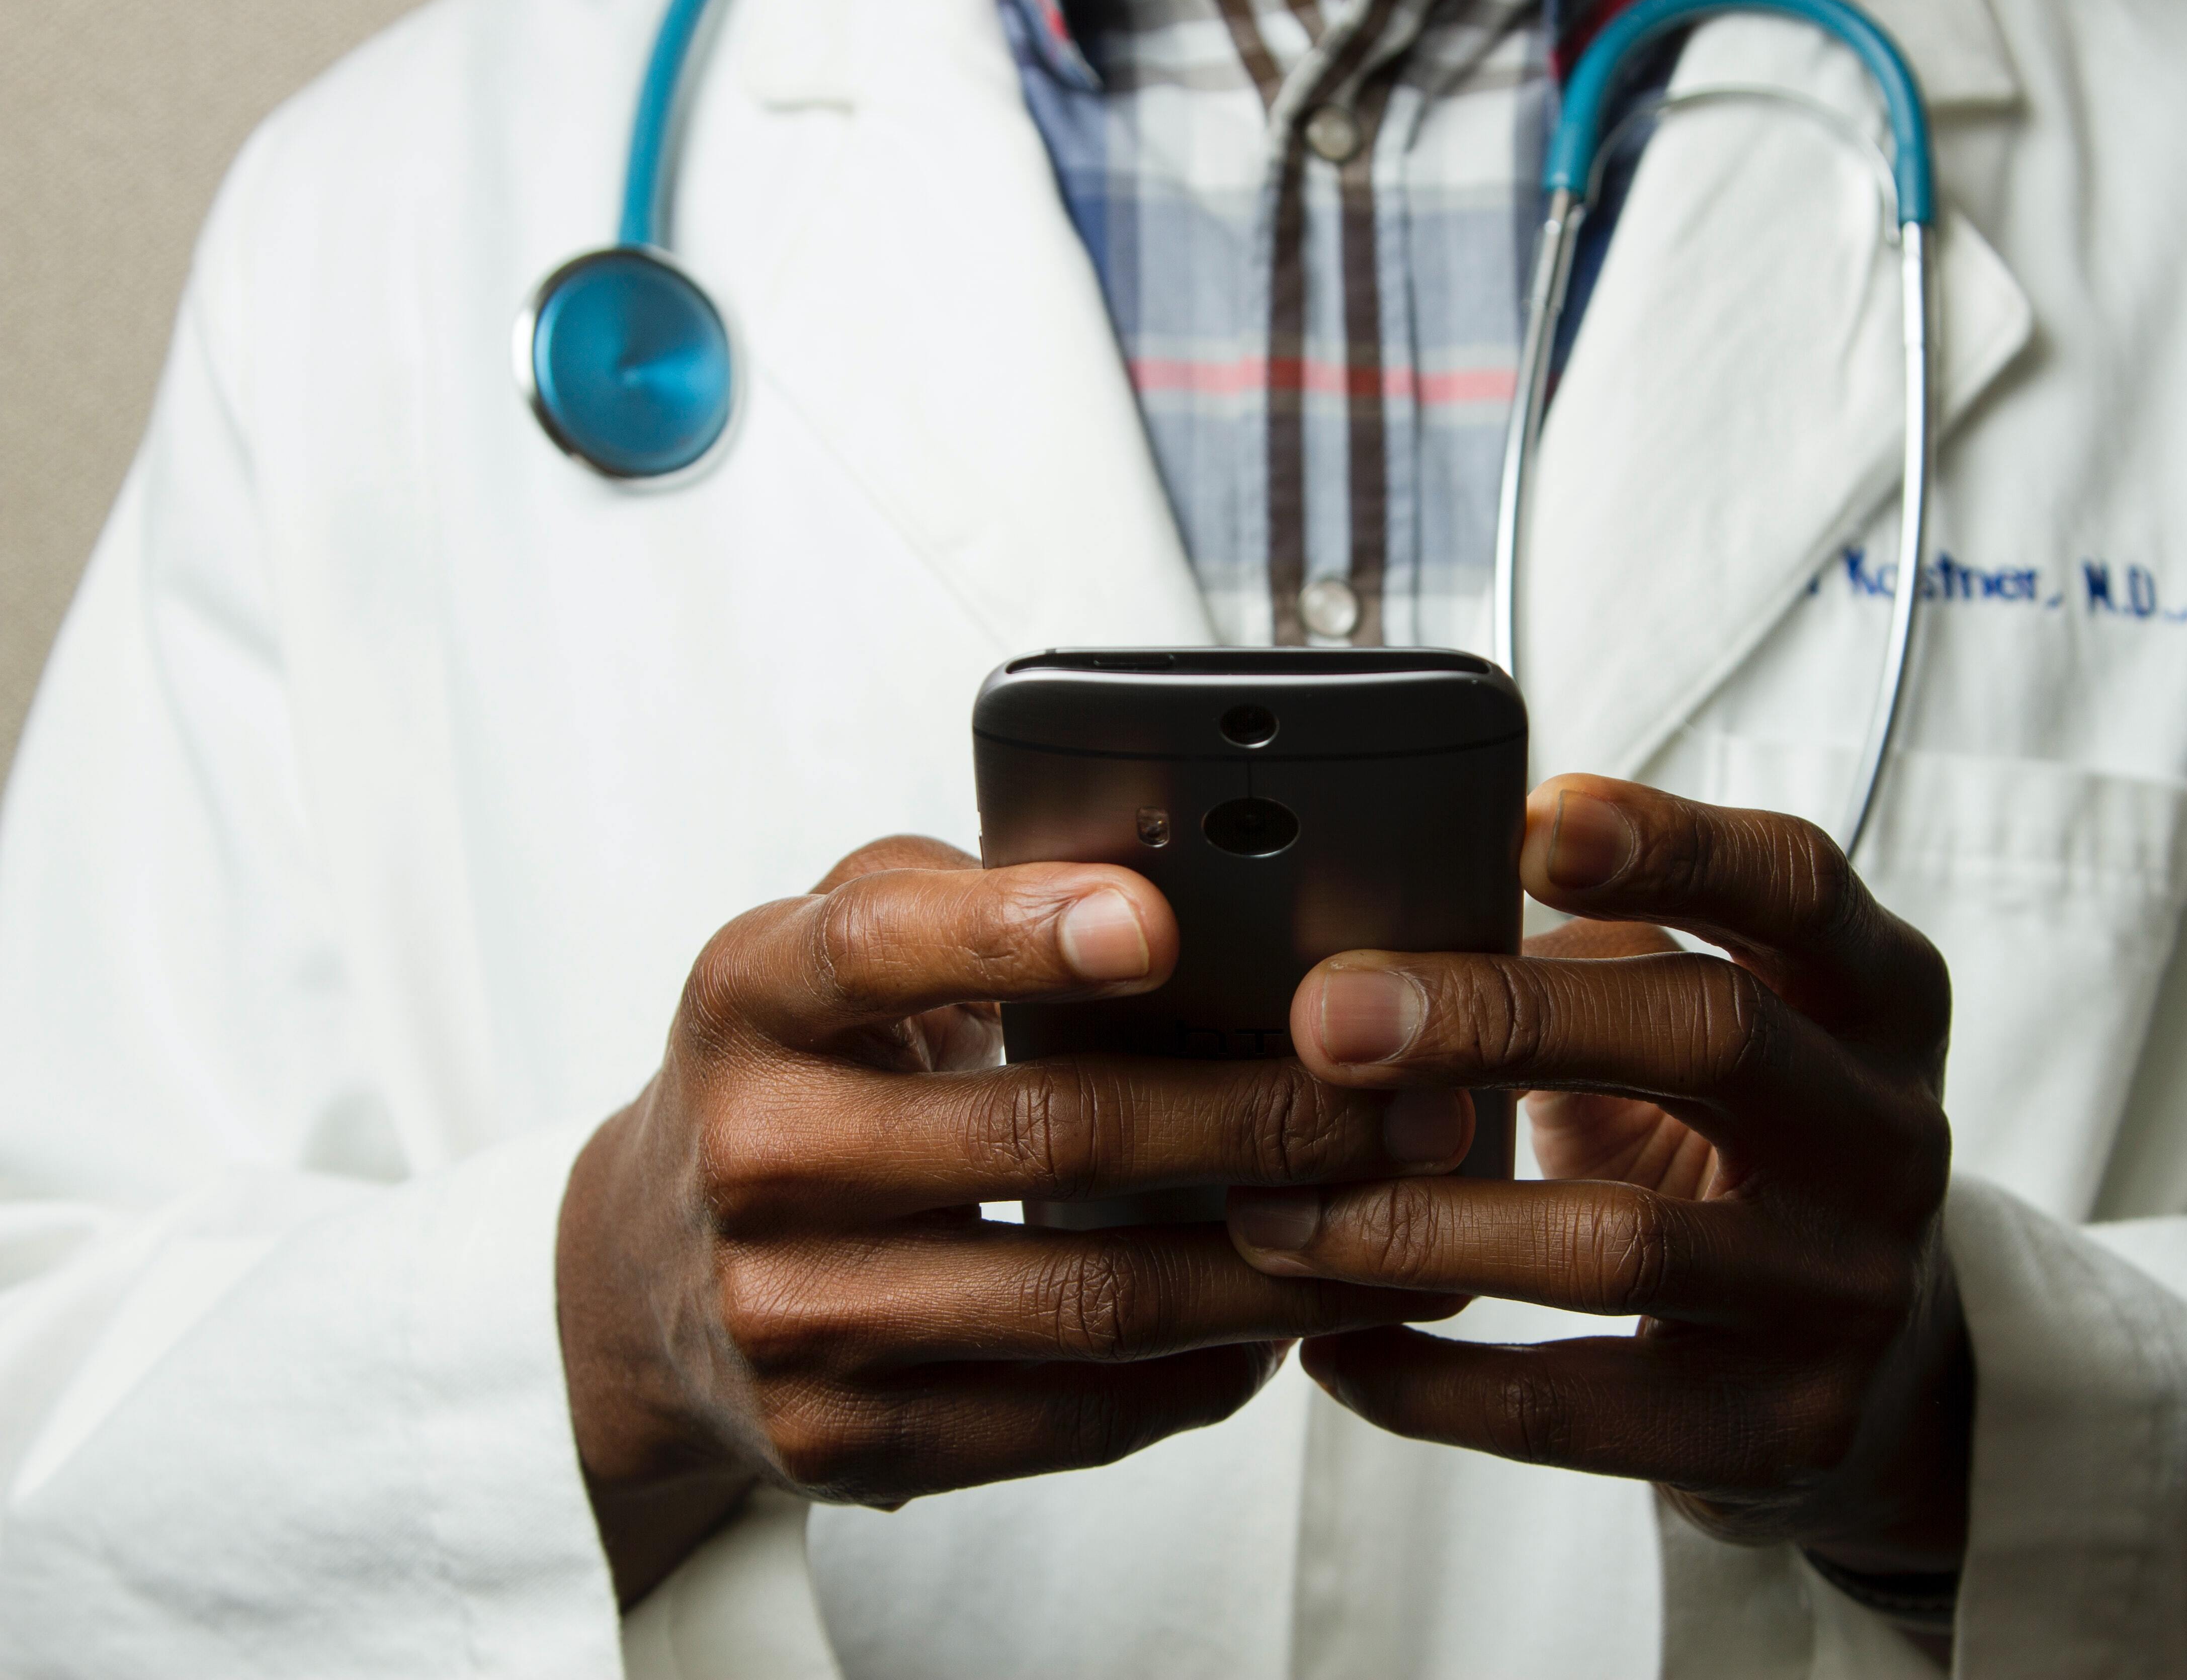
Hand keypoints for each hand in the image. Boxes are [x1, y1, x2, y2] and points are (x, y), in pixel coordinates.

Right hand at [557, 838, 1469, 1603]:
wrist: (642, 1277)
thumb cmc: (793, 1073)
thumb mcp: (824, 950)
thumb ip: (963, 896)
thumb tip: (1171, 878)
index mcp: (751, 998)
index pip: (880, 948)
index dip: (1019, 932)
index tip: (1158, 923)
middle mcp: (757, 1157)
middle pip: (1045, 1138)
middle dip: (1259, 1119)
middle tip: (1409, 1103)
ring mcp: (794, 1316)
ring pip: (1086, 1301)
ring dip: (1275, 1266)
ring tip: (1402, 1226)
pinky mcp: (841, 1442)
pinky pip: (1065, 1417)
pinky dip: (1200, 1374)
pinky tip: (1288, 1324)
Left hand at [1222, 777, 1968, 1576]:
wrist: (1876, 1371)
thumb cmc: (1738, 1144)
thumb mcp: (1711, 1024)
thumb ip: (1595, 956)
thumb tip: (1380, 924)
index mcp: (1876, 996)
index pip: (1795, 885)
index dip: (1670, 843)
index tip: (1526, 821)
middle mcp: (1888, 1134)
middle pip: (1710, 1035)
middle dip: (1500, 1016)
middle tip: (1327, 1018)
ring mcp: (1847, 1291)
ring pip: (1621, 1244)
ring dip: (1418, 1222)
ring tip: (1276, 1207)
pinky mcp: (1784, 1431)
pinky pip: (1575, 1410)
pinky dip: (1431, 1380)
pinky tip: (1331, 1345)